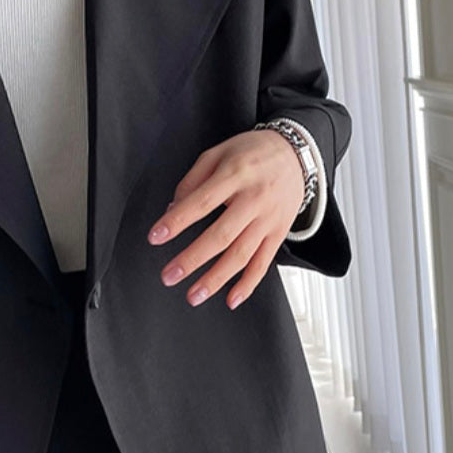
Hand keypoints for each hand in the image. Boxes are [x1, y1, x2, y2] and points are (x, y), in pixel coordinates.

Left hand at [146, 128, 308, 309]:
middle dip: (192, 259)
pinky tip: (231, 299)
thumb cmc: (253, 153)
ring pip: (241, 255)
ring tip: (194, 295)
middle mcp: (254, 199)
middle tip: (169, 275)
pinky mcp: (278, 234)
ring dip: (215, 279)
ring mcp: (268, 220)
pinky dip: (248, 285)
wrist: (296, 154)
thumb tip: (173, 210)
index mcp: (235, 175)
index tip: (156, 237)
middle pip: (221, 235)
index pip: (201, 202)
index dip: (176, 222)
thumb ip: (193, 181)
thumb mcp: (218, 153)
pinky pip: (263, 263)